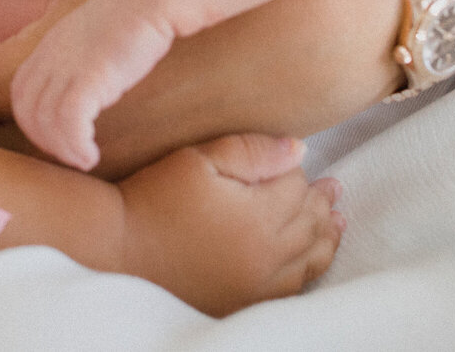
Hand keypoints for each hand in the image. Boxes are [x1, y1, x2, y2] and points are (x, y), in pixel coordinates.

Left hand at [11, 0, 174, 171]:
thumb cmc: (140, 6)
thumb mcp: (101, 30)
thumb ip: (83, 50)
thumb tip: (77, 75)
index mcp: (52, 43)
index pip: (23, 89)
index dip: (34, 119)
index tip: (59, 137)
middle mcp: (53, 53)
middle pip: (26, 106)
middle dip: (44, 139)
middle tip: (70, 154)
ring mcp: (69, 63)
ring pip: (44, 118)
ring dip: (60, 147)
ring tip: (82, 159)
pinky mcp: (91, 74)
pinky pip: (68, 120)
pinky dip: (74, 144)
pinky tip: (91, 155)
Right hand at [117, 134, 342, 315]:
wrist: (118, 250)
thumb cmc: (154, 198)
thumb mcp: (197, 160)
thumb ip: (250, 151)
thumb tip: (300, 151)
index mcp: (259, 218)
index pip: (296, 187)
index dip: (294, 170)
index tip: (285, 160)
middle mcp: (267, 256)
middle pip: (309, 224)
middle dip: (320, 202)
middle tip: (333, 187)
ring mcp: (257, 286)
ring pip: (309, 260)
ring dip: (326, 238)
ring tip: (336, 222)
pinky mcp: (242, 304)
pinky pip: (291, 290)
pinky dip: (308, 271)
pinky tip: (310, 260)